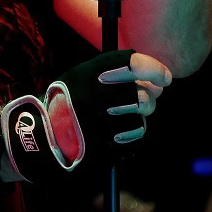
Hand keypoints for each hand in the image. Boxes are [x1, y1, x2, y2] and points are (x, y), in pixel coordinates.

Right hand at [47, 51, 170, 166]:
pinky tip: (114, 134)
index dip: (154, 69)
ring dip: (136, 119)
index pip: (133, 63)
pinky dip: (129, 136)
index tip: (164, 77)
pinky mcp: (103, 147)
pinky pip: (133, 139)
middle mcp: (92, 96)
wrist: (46, 139)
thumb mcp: (81, 78)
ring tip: (120, 118)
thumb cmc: (70, 104)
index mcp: (86, 74)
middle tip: (142, 101)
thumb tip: (158, 81)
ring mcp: (97, 124)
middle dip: (148, 100)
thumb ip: (115, 73)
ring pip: (140, 119)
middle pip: (141, 95)